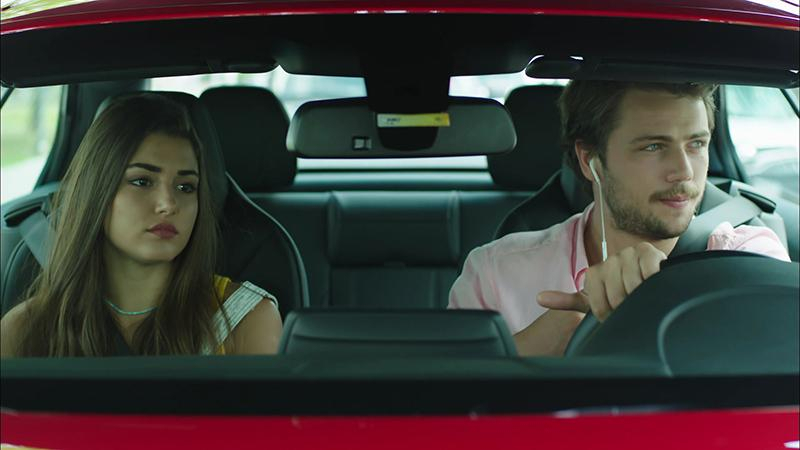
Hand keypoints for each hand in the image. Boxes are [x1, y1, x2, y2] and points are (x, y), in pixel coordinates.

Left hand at [537, 242, 666, 321]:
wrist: (647, 284)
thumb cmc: (618, 294)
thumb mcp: (592, 300)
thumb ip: (567, 300)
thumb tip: (539, 298)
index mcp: (595, 272)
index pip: (599, 306)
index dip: (609, 315)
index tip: (614, 313)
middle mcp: (610, 260)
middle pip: (617, 296)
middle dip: (626, 307)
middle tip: (631, 304)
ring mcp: (630, 254)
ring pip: (633, 286)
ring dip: (640, 296)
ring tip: (643, 295)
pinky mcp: (650, 252)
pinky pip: (649, 271)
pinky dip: (652, 280)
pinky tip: (653, 283)